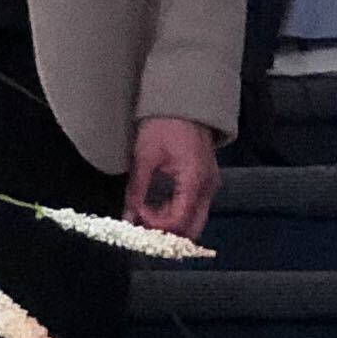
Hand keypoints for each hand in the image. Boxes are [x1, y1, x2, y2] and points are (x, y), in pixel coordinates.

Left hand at [127, 117, 220, 241]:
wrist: (185, 102)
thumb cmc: (165, 125)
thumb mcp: (144, 157)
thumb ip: (136, 191)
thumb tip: (126, 218)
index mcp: (194, 181)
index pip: (177, 220)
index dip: (154, 223)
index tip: (137, 212)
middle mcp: (208, 187)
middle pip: (192, 228)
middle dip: (167, 235)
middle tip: (143, 230)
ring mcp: (210, 185)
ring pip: (195, 221)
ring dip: (172, 226)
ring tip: (147, 218)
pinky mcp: (206, 181)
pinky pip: (195, 208)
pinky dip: (178, 215)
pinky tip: (158, 209)